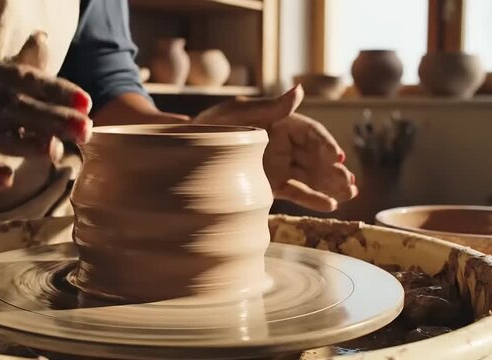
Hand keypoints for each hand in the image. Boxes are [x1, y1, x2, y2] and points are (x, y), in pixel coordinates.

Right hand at [0, 32, 92, 186]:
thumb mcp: (1, 79)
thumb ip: (28, 66)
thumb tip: (43, 39)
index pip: (24, 78)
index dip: (57, 90)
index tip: (87, 104)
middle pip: (14, 107)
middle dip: (52, 119)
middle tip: (85, 131)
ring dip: (25, 144)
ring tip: (56, 151)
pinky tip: (8, 179)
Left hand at [194, 85, 356, 211]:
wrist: (188, 152)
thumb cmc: (211, 126)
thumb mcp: (238, 114)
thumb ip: (271, 107)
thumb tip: (300, 90)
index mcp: (281, 123)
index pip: (311, 133)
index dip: (326, 145)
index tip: (337, 158)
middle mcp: (284, 145)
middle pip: (317, 157)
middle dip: (335, 170)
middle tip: (352, 183)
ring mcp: (279, 166)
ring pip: (312, 176)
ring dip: (331, 185)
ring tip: (350, 194)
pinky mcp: (272, 185)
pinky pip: (297, 192)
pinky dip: (312, 198)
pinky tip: (330, 204)